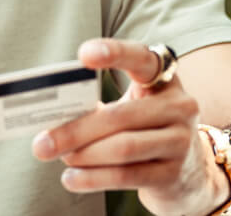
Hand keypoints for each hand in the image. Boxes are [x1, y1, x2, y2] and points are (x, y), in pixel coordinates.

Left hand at [30, 39, 228, 215]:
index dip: (115, 52)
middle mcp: (180, 106)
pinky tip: (72, 179)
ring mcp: (180, 141)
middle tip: (42, 143)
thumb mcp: (132, 109)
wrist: (189, 175)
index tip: (83, 54)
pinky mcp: (172, 174)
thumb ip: (100, 107)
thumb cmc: (146, 131)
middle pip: (120, 115)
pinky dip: (93, 178)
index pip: (142, 58)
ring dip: (83, 154)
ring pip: (122, 147)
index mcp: (165, 79)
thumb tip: (53, 118)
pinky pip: (126, 175)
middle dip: (75, 130)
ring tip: (58, 157)